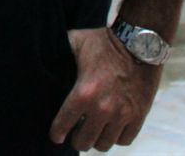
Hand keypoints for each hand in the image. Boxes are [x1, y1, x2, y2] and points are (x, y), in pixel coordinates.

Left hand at [49, 27, 162, 150]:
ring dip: (97, 139)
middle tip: (76, 132)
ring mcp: (122, 115)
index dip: (57, 133)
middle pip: (84, 142)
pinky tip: (111, 127)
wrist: (140, 43)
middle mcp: (102, 108)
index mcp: (83, 92)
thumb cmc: (104, 42)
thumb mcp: (76, 42)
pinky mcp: (139, 116)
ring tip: (93, 130)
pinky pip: (124, 140)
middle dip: (77, 139)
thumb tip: (44, 56)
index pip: (63, 124)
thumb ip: (60, 53)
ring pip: (104, 144)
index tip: (56, 136)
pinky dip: (116, 137)